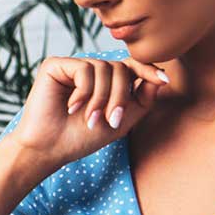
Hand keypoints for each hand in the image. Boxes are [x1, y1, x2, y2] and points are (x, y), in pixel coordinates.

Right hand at [13, 56, 171, 169]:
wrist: (49, 149)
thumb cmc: (81, 138)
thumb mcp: (120, 122)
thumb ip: (142, 100)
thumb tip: (160, 77)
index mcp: (104, 82)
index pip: (130, 67)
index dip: (148, 70)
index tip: (164, 79)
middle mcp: (89, 70)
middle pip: (120, 68)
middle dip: (120, 96)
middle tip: (110, 120)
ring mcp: (72, 66)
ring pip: (104, 69)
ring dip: (101, 98)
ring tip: (89, 119)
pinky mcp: (55, 65)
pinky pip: (84, 70)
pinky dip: (83, 92)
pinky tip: (71, 107)